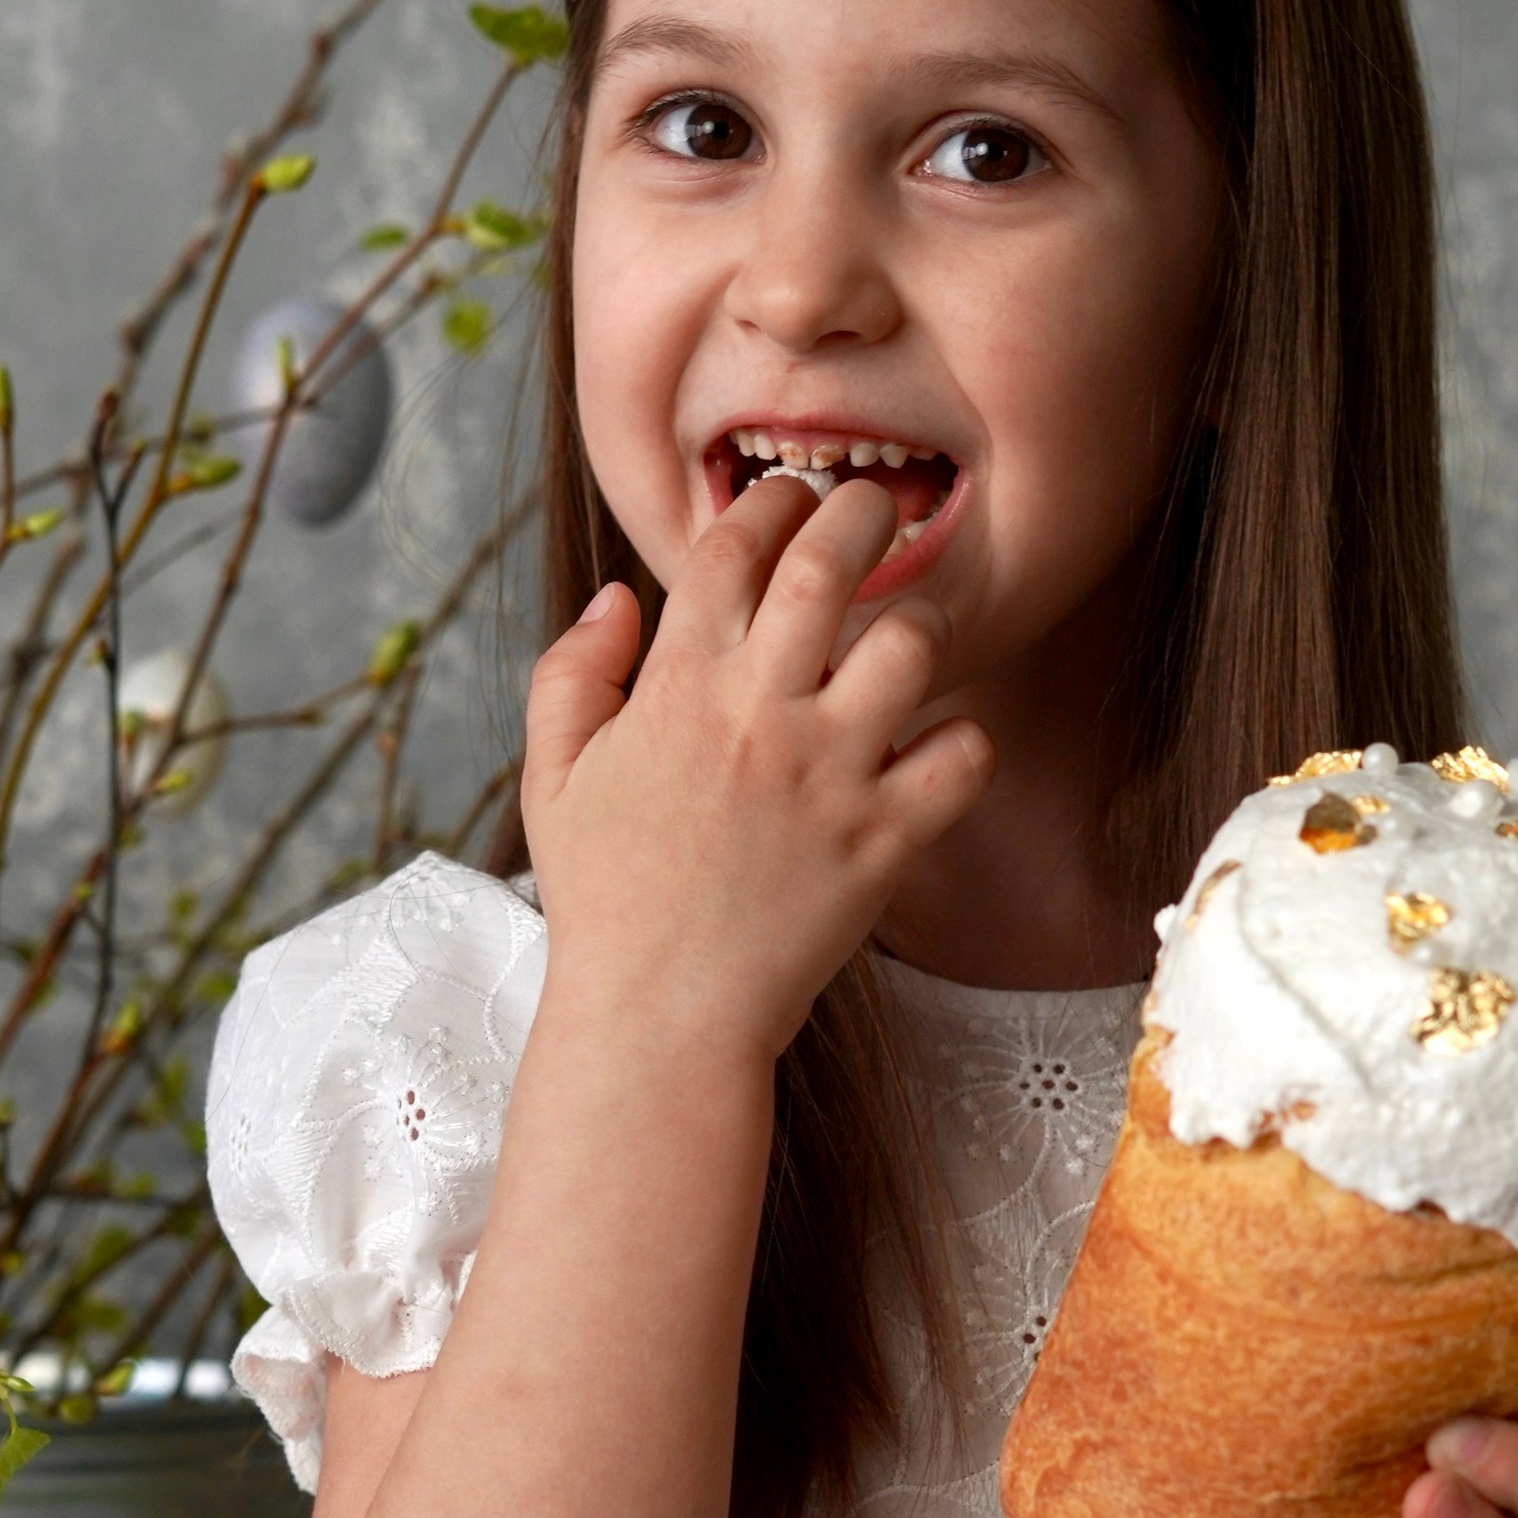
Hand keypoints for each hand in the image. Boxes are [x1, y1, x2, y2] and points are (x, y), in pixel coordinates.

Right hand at [514, 475, 994, 1058]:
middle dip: (859, 511)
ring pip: (911, 645)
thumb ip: (572, 675)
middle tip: (873, 509)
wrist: (659, 1018)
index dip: (766, 502)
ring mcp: (829, 775)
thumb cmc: (605, 899)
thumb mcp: (552, 780)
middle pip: (829, 563)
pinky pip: (964, 756)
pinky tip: (937, 748)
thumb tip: (616, 599)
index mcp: (676, 688)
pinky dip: (964, 742)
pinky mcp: (885, 840)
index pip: (731, 547)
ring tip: (907, 640)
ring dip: (919, 625)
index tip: (786, 500)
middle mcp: (758, 714)